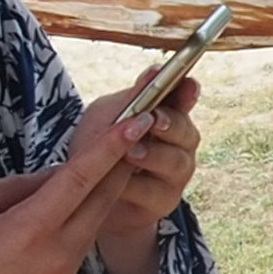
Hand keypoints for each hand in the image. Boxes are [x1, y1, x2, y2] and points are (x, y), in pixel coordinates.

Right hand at [0, 111, 146, 273]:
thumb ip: (18, 185)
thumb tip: (57, 173)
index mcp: (30, 229)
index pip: (80, 178)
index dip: (110, 146)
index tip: (138, 120)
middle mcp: (58, 252)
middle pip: (103, 198)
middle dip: (122, 161)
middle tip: (138, 126)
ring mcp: (64, 272)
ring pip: (95, 218)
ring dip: (106, 187)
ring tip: (111, 153)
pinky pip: (81, 238)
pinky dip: (86, 212)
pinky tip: (78, 195)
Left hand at [79, 69, 203, 244]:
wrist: (85, 196)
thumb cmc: (98, 149)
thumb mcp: (107, 117)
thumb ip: (131, 98)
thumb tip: (154, 71)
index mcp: (167, 116)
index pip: (184, 100)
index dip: (188, 93)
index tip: (187, 84)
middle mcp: (179, 144)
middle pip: (186, 131)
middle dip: (170, 124)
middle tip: (153, 120)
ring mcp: (175, 174)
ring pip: (175, 162)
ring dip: (153, 155)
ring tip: (131, 153)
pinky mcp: (163, 202)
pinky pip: (154, 191)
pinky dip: (134, 185)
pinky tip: (118, 182)